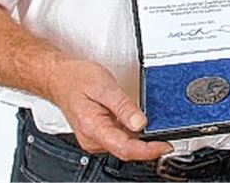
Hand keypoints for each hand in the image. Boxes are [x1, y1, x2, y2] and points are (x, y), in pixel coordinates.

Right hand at [46, 58, 171, 160]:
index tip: (165, 146)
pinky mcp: (97, 134)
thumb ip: (124, 106)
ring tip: (159, 132)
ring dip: (141, 143)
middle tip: (168, 138)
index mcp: (94, 128)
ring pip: (123, 146)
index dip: (148, 151)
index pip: (125, 148)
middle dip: (148, 148)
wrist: (60, 78)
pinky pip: (118, 140)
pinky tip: (141, 128)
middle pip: (126, 150)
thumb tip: (141, 123)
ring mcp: (94, 138)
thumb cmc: (78, 80)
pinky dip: (132, 137)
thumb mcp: (105, 87)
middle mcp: (92, 138)